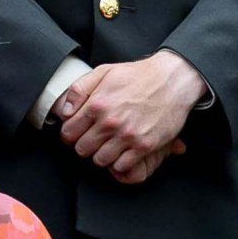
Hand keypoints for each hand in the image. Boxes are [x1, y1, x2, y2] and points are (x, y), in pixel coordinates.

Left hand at [52, 51, 207, 179]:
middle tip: (95, 140)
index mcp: (97, 104)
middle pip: (82, 150)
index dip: (71, 135)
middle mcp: (110, 122)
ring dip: (102, 155)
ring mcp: (127, 136)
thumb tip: (65, 111)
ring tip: (110, 145)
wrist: (173, 80)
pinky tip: (124, 151)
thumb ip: (79, 89)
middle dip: (86, 146)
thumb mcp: (105, 72)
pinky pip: (121, 166)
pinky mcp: (143, 146)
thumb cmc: (139, 76)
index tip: (78, 134)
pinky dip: (120, 162)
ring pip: (100, 161)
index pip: (68, 134)